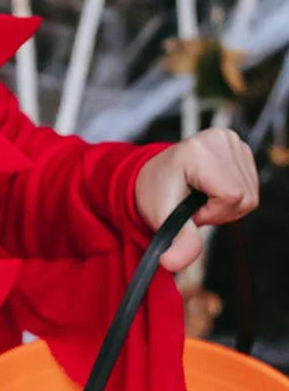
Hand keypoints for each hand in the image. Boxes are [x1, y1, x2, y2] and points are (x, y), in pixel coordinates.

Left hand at [134, 128, 258, 271]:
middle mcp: (218, 139)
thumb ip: (176, 240)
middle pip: (246, 196)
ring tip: (201, 196)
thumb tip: (172, 263)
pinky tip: (212, 188)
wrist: (153, 176)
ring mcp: (230, 140)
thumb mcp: (162, 217)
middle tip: (194, 204)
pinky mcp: (237, 146)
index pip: (232, 196)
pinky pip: (251, 186)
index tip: (191, 209)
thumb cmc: (155, 192)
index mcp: (198, 151)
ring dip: (227, 205)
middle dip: (220, 211)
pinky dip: (233, 196)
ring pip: (251, 194)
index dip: (213, 212)